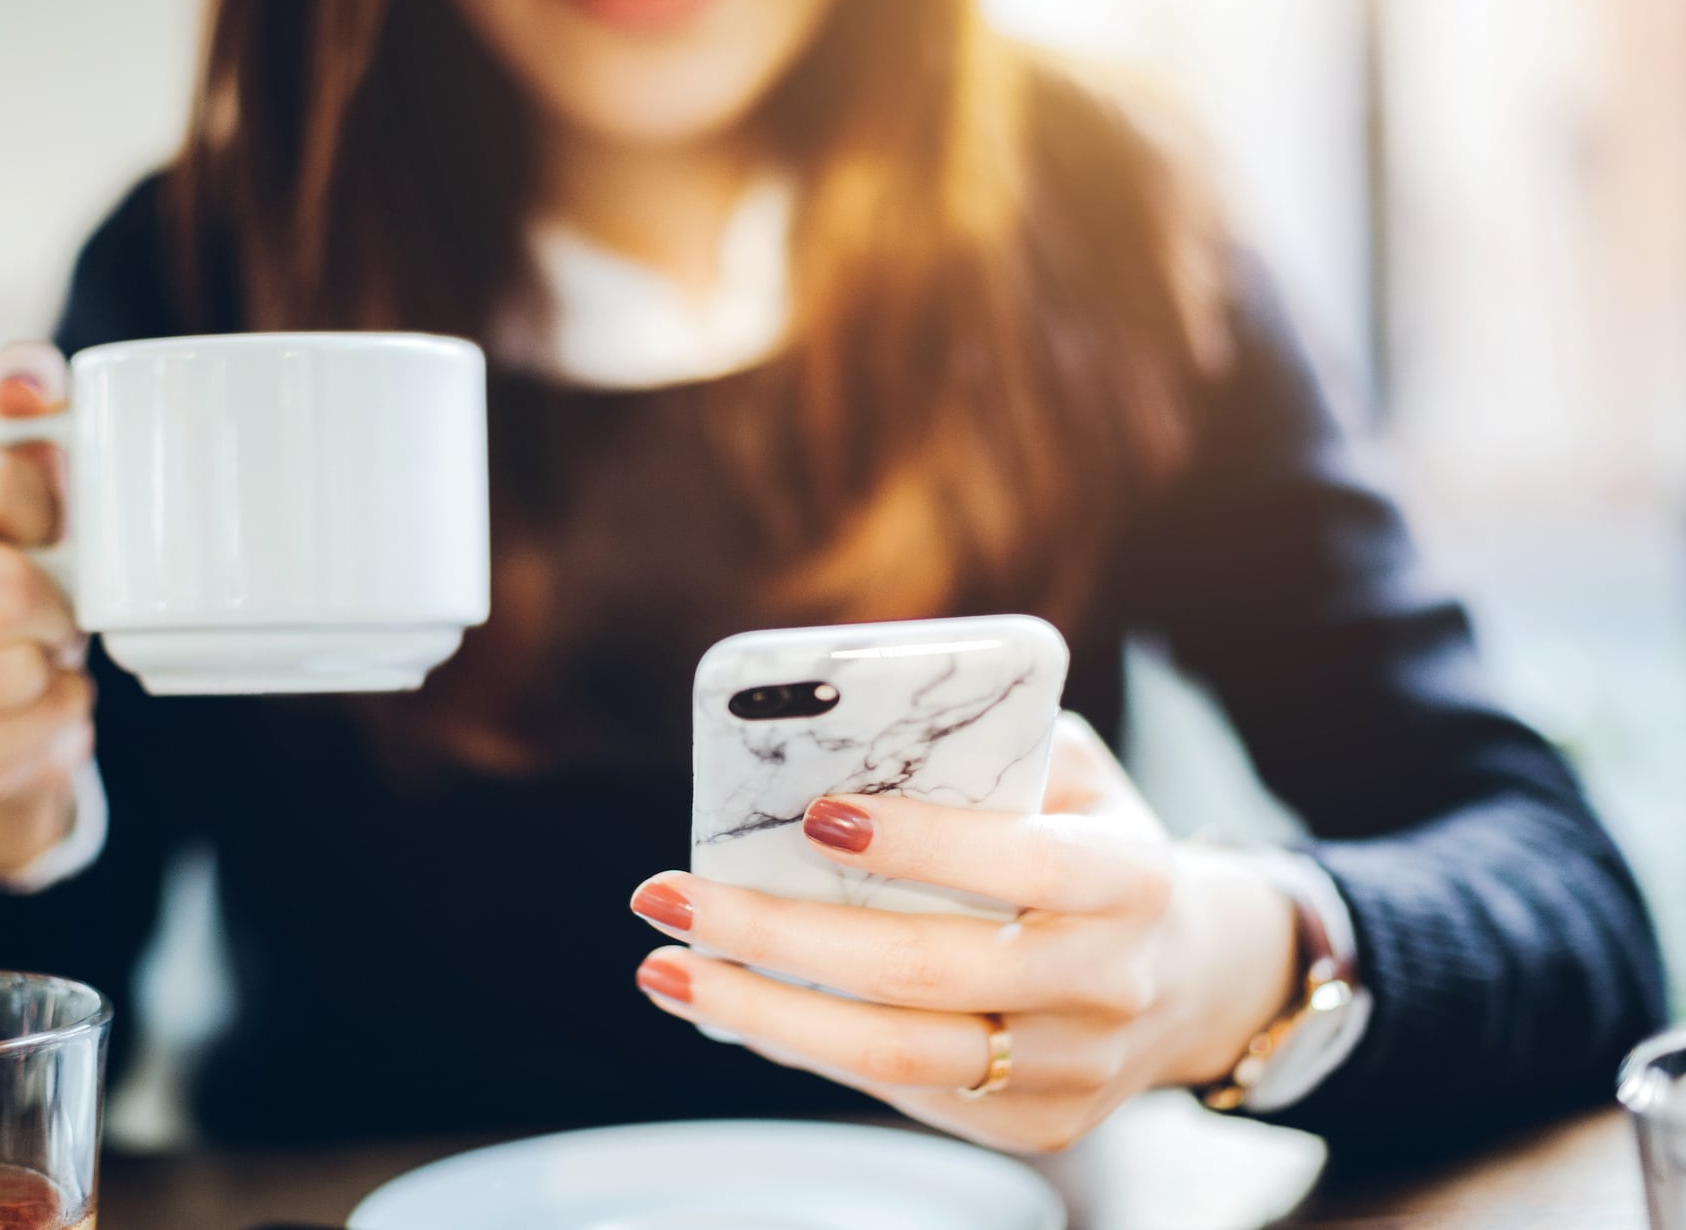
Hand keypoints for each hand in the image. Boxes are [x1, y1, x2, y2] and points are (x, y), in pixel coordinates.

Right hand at [0, 341, 91, 873]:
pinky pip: (24, 745)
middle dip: (56, 601)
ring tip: (40, 653)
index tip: (55, 524)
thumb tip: (30, 379)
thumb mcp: (3, 478)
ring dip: (58, 667)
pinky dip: (60, 726)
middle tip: (57, 606)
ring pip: (14, 674)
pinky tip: (38, 706)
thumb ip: (21, 410)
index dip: (51, 503)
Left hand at [629, 714, 1299, 1153]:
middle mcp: (1106, 982)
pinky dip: (803, 1046)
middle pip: (923, 969)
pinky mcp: (1035, 1124)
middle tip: (670, 894)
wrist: (1188, 975)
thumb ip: (993, 744)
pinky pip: (901, 1092)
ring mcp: (1072, 1068)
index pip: (1018, 859)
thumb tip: (851, 729)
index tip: (812, 815)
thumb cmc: (1094, 844)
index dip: (917, 840)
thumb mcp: (1077, 775)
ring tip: (666, 965)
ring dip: (761, 1012)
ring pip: (895, 1053)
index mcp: (1127, 878)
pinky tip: (733, 1002)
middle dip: (778, 934)